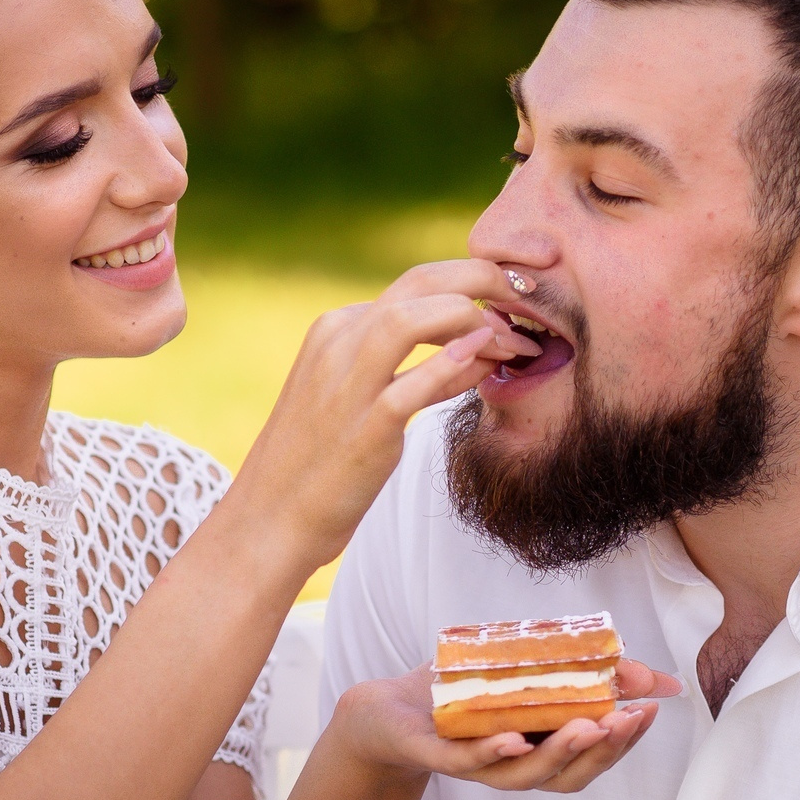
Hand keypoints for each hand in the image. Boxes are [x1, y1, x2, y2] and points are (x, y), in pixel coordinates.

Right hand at [231, 259, 536, 565]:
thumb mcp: (362, 399)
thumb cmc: (321, 464)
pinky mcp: (363, 428)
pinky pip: (415, 383)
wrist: (268, 520)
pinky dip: (456, 366)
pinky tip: (490, 363)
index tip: (516, 300)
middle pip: (421, 283)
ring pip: (414, 317)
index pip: (417, 284)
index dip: (475, 283)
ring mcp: (346, 383)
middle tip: (530, 298)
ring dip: (476, 319)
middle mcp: (338, 342)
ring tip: (517, 341)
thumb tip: (476, 350)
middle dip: (485, 279)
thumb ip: (411, 369)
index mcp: (336, 329)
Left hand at [330, 659, 683, 794]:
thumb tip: (662, 681)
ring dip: (561, 753)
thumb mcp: (536, 672)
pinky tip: (515, 740)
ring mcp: (478, 765)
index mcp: (540, 750)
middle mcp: (515, 766)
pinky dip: (494, 754)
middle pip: (568, 774)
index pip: (593, 758)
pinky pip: (470, 763)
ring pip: (525, 775)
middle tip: (629, 720)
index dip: (625, 741)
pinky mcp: (439, 756)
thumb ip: (594, 675)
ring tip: (590, 728)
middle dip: (604, 749)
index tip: (651, 710)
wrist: (390, 707)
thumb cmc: (467, 693)